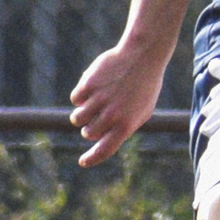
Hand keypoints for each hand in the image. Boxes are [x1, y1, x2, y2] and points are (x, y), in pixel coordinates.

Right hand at [67, 33, 171, 167]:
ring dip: (82, 114)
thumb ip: (124, 127)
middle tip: (100, 115)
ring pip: (77, 118)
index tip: (83, 162)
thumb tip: (104, 140)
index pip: (105, 149)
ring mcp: (99, 100)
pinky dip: (81, 96)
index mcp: (127, 125)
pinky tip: (94, 86)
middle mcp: (112, 115)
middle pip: (88, 133)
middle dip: (90, 128)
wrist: (143, 57)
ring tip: (94, 103)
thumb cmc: (144, 86)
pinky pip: (75, 99)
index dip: (92, 158)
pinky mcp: (88, 85)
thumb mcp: (142, 110)